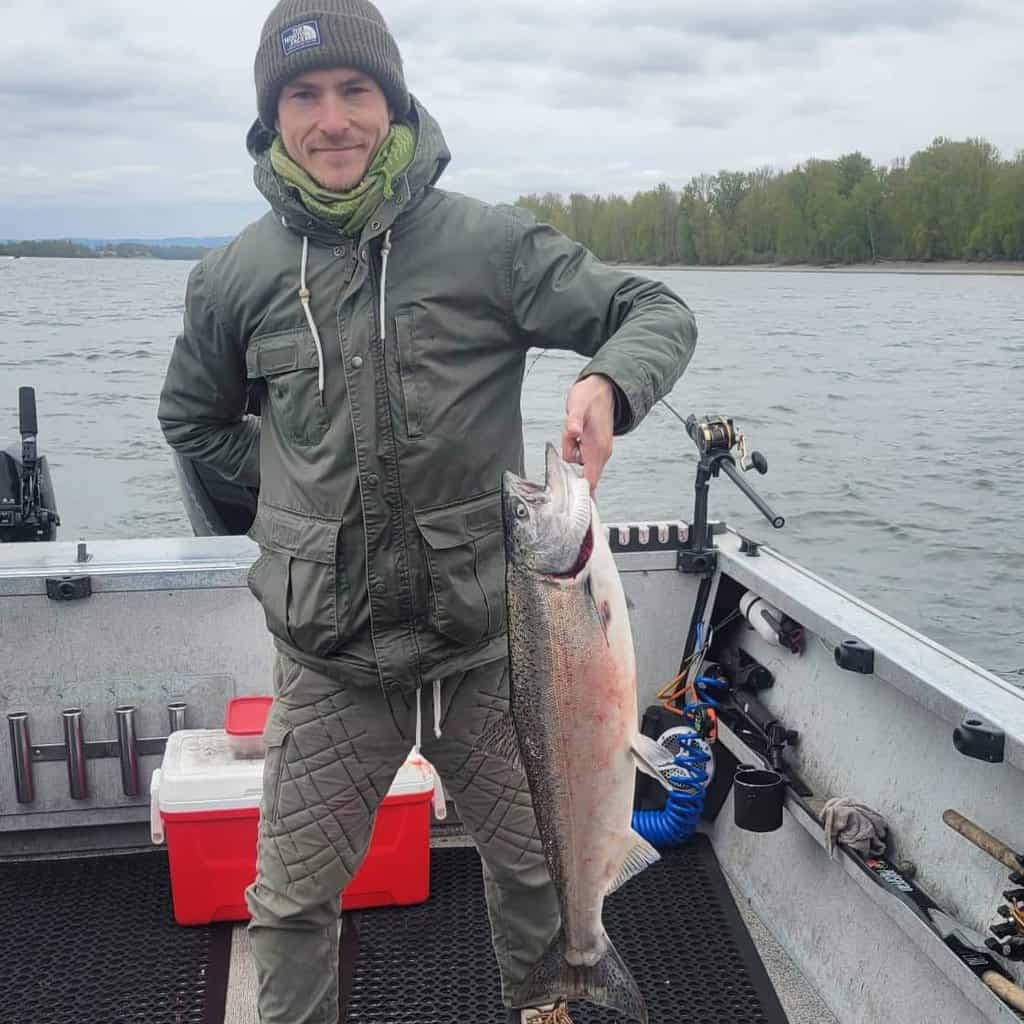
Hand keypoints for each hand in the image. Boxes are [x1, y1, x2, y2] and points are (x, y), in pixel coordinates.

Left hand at [562, 375, 614, 493]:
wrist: (602, 389)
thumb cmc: (590, 398)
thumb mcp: (577, 407)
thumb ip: (574, 422)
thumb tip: (573, 431)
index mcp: (598, 448)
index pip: (591, 481)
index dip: (582, 493)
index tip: (573, 501)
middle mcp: (602, 453)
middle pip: (580, 473)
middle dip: (569, 462)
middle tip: (570, 440)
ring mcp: (599, 451)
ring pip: (577, 463)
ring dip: (570, 450)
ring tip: (572, 432)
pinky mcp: (595, 448)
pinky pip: (579, 456)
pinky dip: (573, 448)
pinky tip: (575, 435)